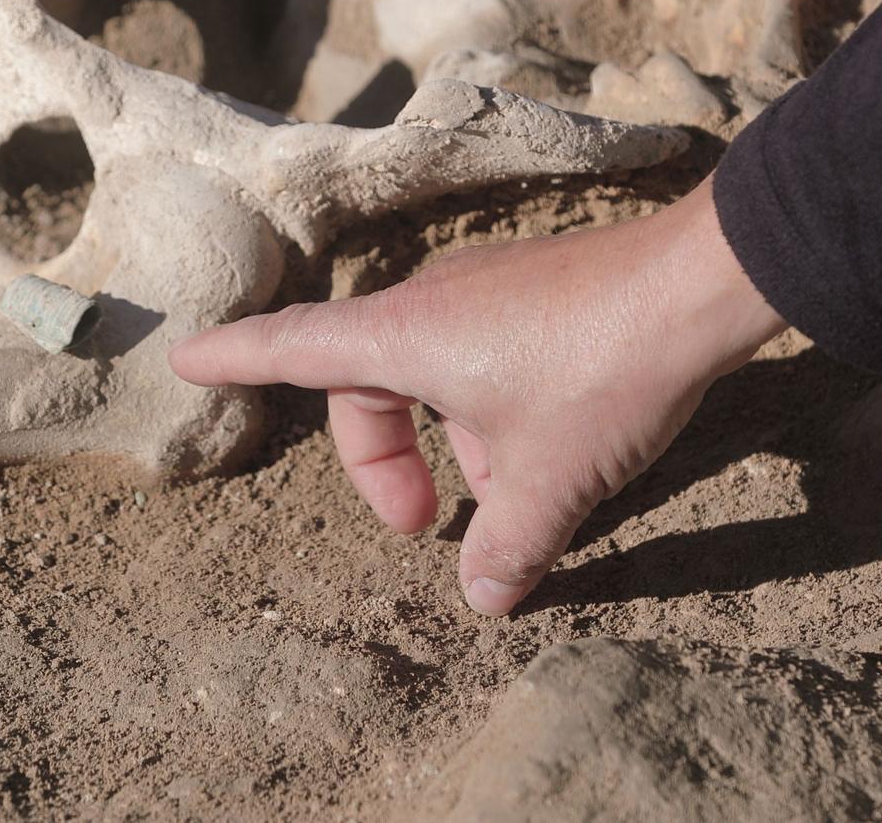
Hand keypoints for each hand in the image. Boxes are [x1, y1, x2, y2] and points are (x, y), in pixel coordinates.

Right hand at [168, 176, 783, 615]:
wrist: (699, 284)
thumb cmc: (605, 373)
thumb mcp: (550, 482)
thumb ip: (504, 547)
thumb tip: (482, 597)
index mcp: (403, 338)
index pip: (289, 349)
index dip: (231, 359)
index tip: (182, 359)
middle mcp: (428, 301)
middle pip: (365, 381)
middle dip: (382, 459)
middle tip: (424, 526)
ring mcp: (481, 288)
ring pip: (430, 371)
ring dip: (451, 440)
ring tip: (516, 498)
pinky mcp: (531, 287)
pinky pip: (477, 351)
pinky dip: (488, 407)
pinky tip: (552, 449)